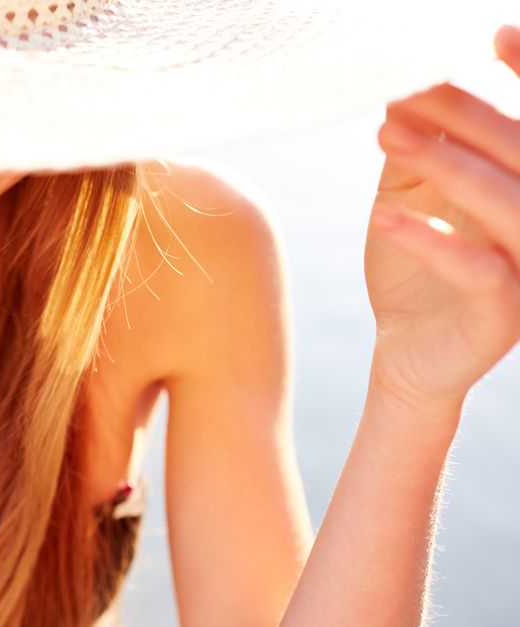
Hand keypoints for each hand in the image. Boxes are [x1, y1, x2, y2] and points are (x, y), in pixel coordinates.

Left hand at [364, 24, 519, 407]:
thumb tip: (401, 88)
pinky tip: (381, 218)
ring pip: (508, 205)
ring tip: (388, 135)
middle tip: (411, 84)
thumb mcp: (414, 197)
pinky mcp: (503, 315)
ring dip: (448, 165)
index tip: (495, 32)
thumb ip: (418, 149)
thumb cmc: (417, 267)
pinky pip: (476, 271)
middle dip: (471, 112)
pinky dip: (429, 240)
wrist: (407, 353)